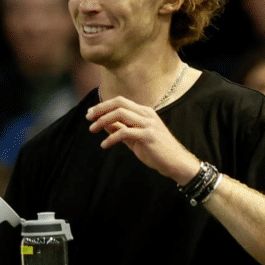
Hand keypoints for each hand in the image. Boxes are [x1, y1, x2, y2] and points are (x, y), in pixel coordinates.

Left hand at [86, 96, 201, 183]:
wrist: (176, 162)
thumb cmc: (154, 150)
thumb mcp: (134, 137)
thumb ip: (120, 129)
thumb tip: (103, 123)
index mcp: (144, 112)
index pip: (120, 101)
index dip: (103, 105)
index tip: (90, 114)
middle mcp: (147, 114)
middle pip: (119, 104)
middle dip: (100, 109)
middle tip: (88, 119)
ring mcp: (148, 124)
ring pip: (120, 114)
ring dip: (102, 121)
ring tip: (92, 130)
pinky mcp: (148, 135)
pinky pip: (124, 132)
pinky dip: (111, 138)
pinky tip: (104, 145)